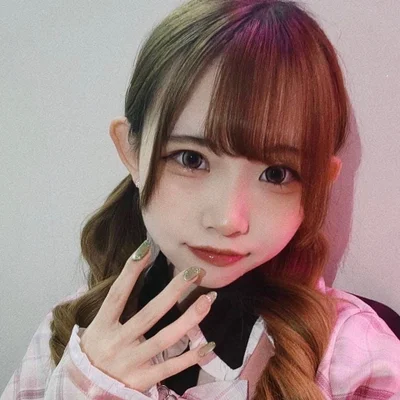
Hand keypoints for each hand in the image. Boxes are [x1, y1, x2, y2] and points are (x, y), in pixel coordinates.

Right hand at [79, 239, 215, 392]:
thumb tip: (132, 276)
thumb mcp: (94, 330)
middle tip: (195, 272)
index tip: (147, 248)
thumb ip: (113, 309)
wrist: (81, 394)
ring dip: (190, 318)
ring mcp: (130, 363)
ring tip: (208, 300)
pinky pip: (171, 367)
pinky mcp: (142, 381)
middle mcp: (116, 343)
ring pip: (165, 339)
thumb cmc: (93, 354)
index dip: (131, 271)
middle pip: (149, 313)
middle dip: (174, 291)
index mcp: (101, 327)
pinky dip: (192, 357)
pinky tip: (210, 345)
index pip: (117, 294)